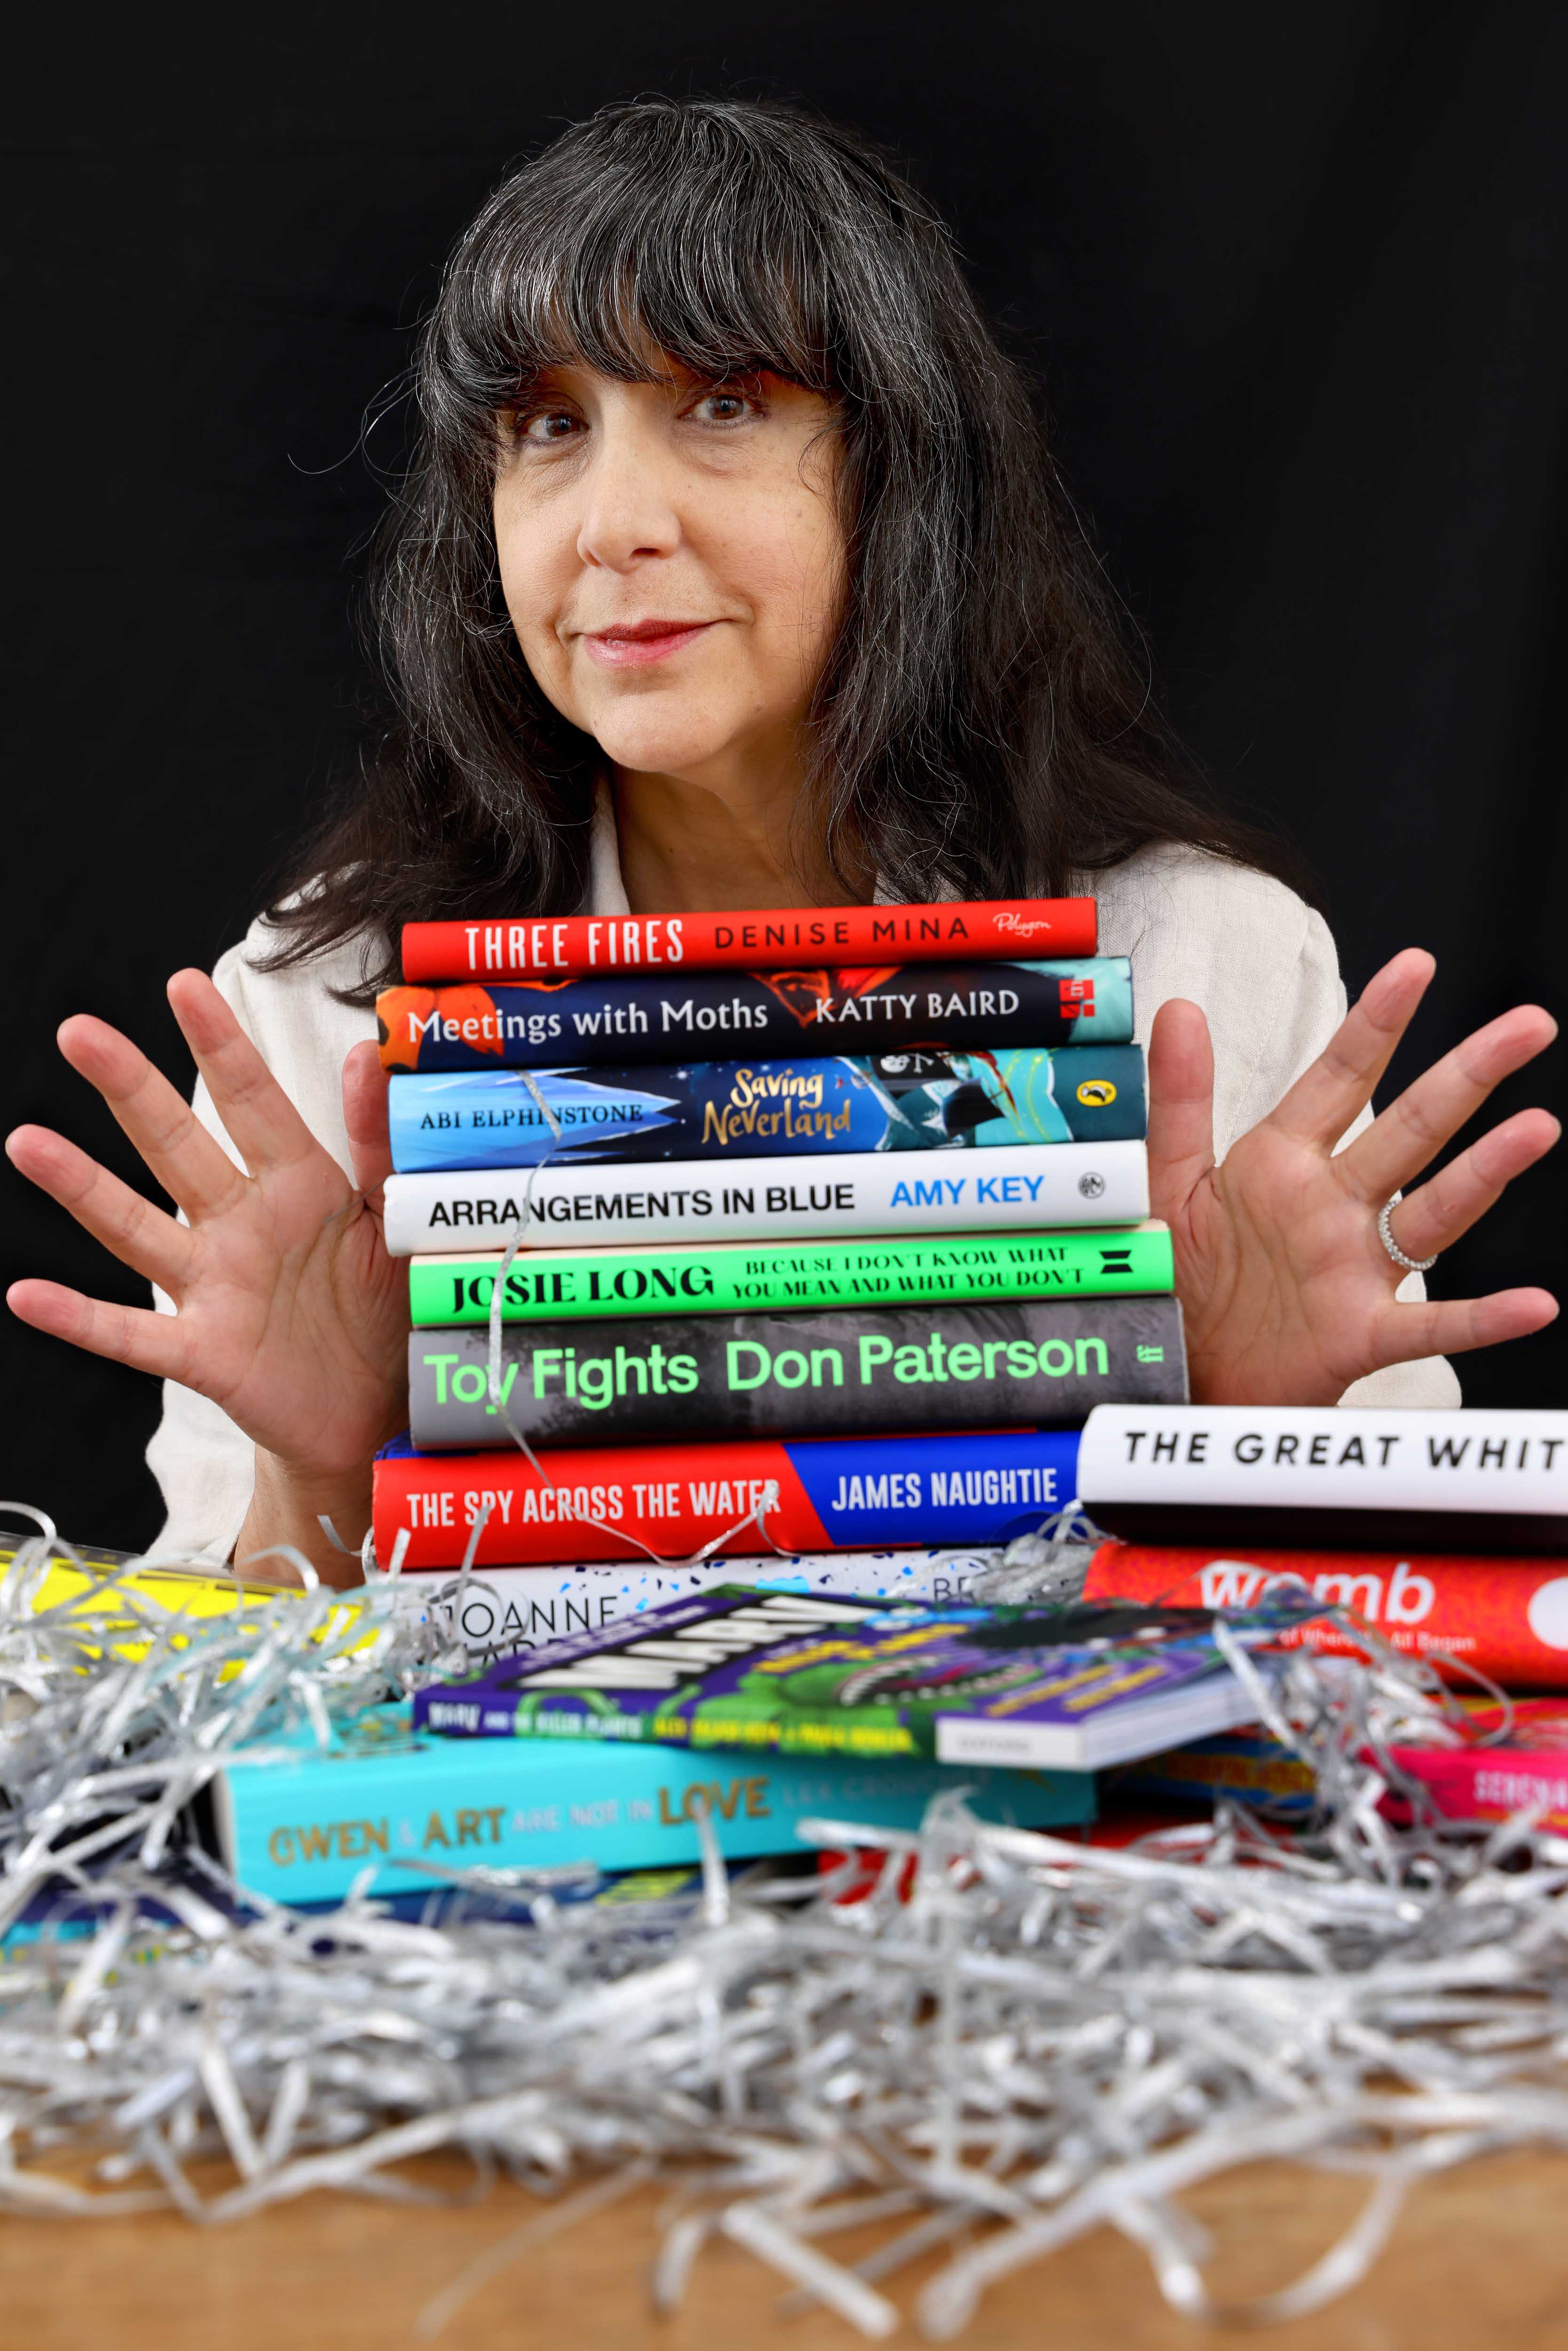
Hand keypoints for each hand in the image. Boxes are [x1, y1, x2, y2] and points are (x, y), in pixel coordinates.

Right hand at [6, 972, 407, 1577]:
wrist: (380, 1411)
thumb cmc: (387, 1308)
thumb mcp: (395, 1223)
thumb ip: (379, 1145)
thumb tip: (368, 1053)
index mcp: (298, 1186)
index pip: (252, 1101)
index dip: (220, 1045)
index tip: (185, 984)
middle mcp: (242, 1225)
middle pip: (177, 1146)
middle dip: (131, 1089)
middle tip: (80, 1032)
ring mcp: (215, 1287)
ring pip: (137, 1228)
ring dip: (81, 1187)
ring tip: (26, 1142)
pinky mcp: (204, 1353)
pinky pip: (132, 1335)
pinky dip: (80, 1318)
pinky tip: (26, 1295)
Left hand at [1148, 948, 1559, 1404]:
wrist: (1187, 1375)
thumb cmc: (1187, 1280)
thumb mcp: (1170, 1183)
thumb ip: (1179, 1100)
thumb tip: (1178, 1010)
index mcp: (1284, 1162)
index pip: (1340, 1077)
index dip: (1378, 1022)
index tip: (1417, 965)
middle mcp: (1332, 1205)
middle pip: (1410, 1128)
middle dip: (1468, 1074)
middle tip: (1529, 1024)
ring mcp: (1355, 1267)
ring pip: (1433, 1211)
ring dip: (1487, 1172)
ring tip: (1537, 1128)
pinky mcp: (1361, 1333)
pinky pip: (1432, 1325)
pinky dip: (1483, 1317)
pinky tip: (1532, 1304)